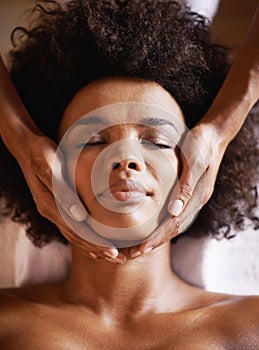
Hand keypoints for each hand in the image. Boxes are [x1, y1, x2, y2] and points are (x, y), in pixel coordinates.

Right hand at [15, 132, 124, 261]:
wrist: (27, 147)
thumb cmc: (41, 154)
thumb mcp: (50, 168)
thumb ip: (63, 192)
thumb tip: (79, 216)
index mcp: (50, 206)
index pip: (76, 231)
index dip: (95, 243)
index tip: (113, 252)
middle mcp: (51, 212)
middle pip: (77, 238)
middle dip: (98, 250)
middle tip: (119, 260)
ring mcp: (53, 210)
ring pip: (75, 235)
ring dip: (94, 247)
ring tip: (112, 256)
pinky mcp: (57, 206)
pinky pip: (73, 226)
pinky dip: (86, 236)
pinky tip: (96, 241)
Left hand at [129, 122, 228, 256]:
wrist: (215, 134)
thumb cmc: (201, 145)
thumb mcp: (194, 161)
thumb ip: (186, 187)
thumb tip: (174, 212)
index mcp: (196, 197)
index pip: (174, 224)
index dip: (157, 238)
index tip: (141, 249)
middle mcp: (196, 202)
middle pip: (174, 229)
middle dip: (154, 243)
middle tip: (134, 254)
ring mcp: (195, 199)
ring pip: (175, 225)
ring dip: (158, 237)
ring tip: (141, 247)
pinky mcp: (192, 194)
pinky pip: (177, 216)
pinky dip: (165, 226)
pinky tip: (155, 228)